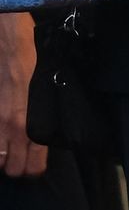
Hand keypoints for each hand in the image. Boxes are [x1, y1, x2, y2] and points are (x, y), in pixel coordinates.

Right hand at [0, 12, 45, 178]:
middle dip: (15, 166)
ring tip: (5, 146)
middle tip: (17, 156)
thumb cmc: (29, 57)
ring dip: (0, 156)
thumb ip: (38, 114)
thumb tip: (38, 134)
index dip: (34, 169)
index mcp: (29, 120)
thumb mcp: (42, 87)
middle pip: (13, 169)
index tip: (34, 165)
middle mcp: (10, 126)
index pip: (33, 164)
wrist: (7, 39)